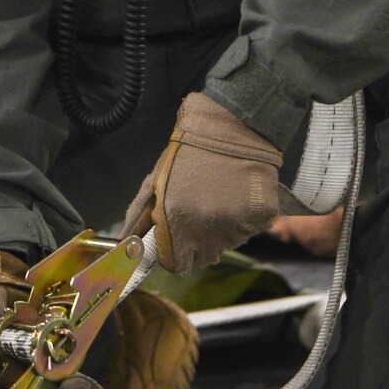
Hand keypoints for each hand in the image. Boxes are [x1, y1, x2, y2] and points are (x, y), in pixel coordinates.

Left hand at [124, 92, 281, 273]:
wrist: (233, 125)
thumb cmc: (189, 150)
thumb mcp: (155, 179)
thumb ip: (139, 215)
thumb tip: (127, 241)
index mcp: (177, 220)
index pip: (175, 264)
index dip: (172, 253)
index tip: (174, 241)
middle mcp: (207, 229)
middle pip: (202, 257)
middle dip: (196, 243)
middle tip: (196, 214)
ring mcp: (237, 225)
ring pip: (225, 245)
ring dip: (219, 230)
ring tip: (217, 199)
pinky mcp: (261, 217)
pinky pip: (248, 231)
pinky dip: (241, 220)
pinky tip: (234, 196)